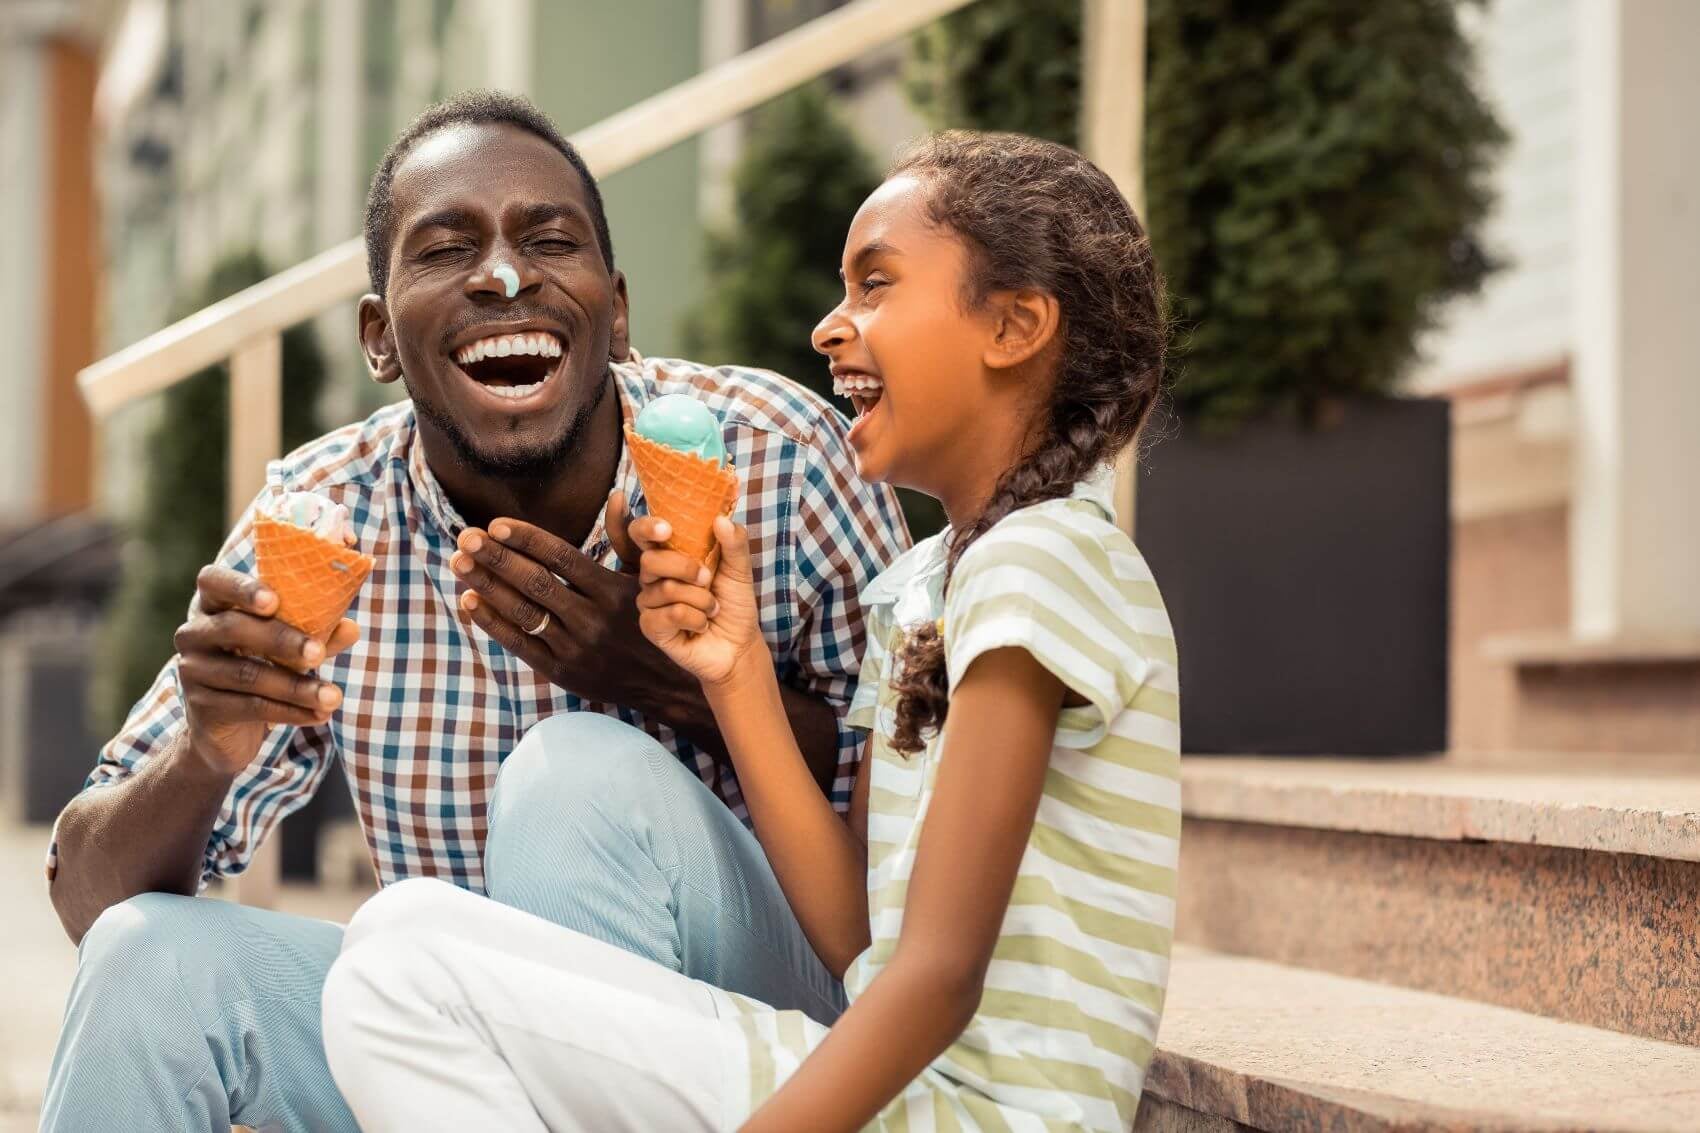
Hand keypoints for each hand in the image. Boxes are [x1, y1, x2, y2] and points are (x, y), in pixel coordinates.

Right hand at [174, 565, 359, 776]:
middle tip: (319, 654)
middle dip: (281, 640)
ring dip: (296, 686)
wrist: (224, 728)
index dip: (241, 587)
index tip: (274, 601)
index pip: (213, 581)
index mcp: (213, 604)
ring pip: (247, 674)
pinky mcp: (201, 707)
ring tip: (333, 696)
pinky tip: (318, 715)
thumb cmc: (262, 666)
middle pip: (233, 627)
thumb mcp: (288, 647)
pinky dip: (290, 711)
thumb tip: (351, 628)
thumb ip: (317, 633)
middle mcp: (194, 633)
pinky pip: (249, 706)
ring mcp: (192, 670)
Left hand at [448, 492, 704, 717]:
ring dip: (487, 586)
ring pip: (523, 613)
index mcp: (613, 591)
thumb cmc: (661, 619)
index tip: (495, 524)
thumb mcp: (652, 578)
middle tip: (465, 537)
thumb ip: (628, 538)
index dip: (526, 539)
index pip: (561, 558)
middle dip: (496, 558)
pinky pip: (521, 645)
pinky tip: (471, 601)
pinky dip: (493, 623)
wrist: (672, 686)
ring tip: (459, 562)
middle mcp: (593, 619)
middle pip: (535, 583)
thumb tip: (615, 495)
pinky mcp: (564, 672)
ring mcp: (576, 648)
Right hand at [632, 513, 762, 689]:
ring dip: (700, 599)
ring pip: (665, 589)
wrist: (740, 644)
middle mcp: (654, 577)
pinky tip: (703, 625)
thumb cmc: (734, 603)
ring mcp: (649, 603)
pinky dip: (695, 619)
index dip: (646, 527)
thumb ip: (734, 543)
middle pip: (650, 560)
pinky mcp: (651, 628)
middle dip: (684, 567)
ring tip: (713, 608)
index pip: (641, 534)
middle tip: (707, 579)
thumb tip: (721, 518)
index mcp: (669, 555)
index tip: (666, 529)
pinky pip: (669, 615)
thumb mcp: (740, 570)